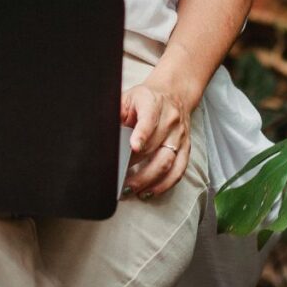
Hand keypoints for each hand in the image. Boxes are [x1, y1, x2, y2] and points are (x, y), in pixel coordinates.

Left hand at [120, 81, 191, 199]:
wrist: (174, 94)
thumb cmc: (145, 99)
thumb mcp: (128, 97)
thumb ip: (115, 112)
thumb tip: (100, 132)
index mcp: (153, 103)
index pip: (149, 119)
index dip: (142, 133)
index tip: (133, 146)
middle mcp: (170, 119)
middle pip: (154, 146)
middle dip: (134, 164)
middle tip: (118, 178)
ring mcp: (180, 135)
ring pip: (167, 161)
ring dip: (148, 179)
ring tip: (131, 189)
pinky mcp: (186, 148)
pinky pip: (178, 170)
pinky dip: (164, 184)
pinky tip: (149, 191)